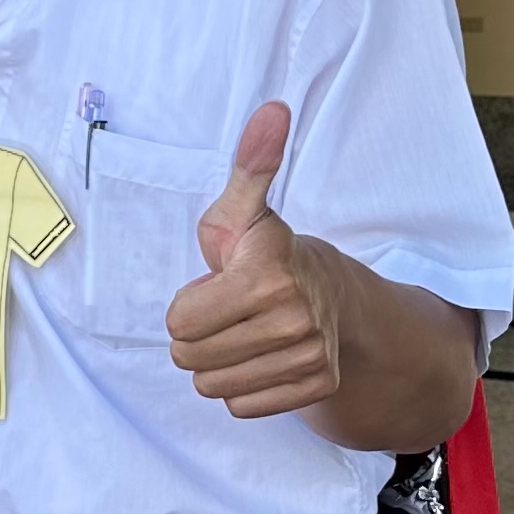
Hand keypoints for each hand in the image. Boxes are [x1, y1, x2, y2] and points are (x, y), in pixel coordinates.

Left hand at [163, 103, 344, 418]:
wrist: (335, 300)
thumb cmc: (269, 253)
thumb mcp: (246, 210)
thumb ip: (251, 163)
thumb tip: (273, 108)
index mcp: (266, 273)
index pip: (178, 322)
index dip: (187, 304)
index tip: (217, 285)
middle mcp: (292, 318)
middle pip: (189, 358)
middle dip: (197, 336)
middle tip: (229, 312)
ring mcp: (308, 355)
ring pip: (211, 386)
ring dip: (217, 363)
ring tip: (243, 334)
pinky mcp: (315, 386)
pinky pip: (241, 405)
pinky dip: (243, 387)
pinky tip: (261, 358)